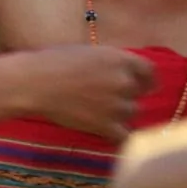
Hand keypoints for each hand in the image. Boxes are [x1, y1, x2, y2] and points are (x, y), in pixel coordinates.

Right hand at [16, 45, 156, 141]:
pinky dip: (118, 133)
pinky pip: (124, 135)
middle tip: (112, 97)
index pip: (150, 71)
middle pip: (140, 93)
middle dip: (129, 94)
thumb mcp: (89, 52)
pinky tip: (107, 131)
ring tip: (102, 112)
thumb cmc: (55, 61)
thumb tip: (119, 71)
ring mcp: (118, 106)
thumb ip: (110, 62)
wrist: (37, 84)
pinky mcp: (107, 126)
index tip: (146, 85)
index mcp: (121, 59)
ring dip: (122, 113)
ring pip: (133, 113)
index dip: (148, 79)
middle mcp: (125, 82)